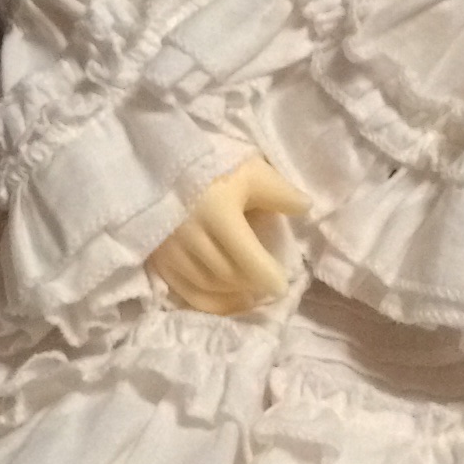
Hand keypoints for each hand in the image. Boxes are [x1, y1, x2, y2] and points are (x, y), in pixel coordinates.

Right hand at [145, 155, 309, 314]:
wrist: (156, 161)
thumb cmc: (210, 164)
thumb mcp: (249, 169)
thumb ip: (278, 191)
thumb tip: (306, 208)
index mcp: (218, 214)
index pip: (249, 261)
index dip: (268, 278)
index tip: (281, 285)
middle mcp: (192, 238)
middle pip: (229, 276)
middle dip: (252, 285)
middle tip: (266, 285)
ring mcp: (171, 251)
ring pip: (209, 287)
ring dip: (232, 294)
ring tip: (249, 292)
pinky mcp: (157, 258)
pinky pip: (186, 293)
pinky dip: (209, 302)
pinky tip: (225, 299)